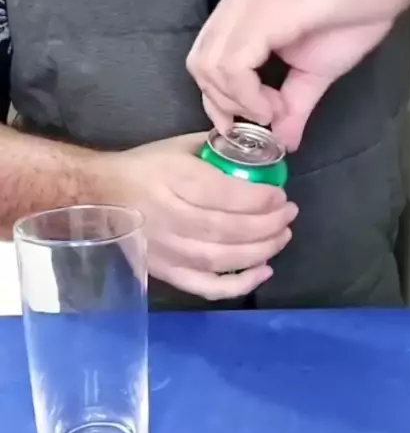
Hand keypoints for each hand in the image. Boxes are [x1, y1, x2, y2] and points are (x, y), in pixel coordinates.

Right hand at [100, 133, 297, 300]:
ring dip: (261, 250)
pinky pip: (206, 286)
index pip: (227, 195)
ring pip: (223, 258)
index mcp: (176, 180)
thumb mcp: (177, 146)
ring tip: (281, 238)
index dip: (260, 199)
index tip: (281, 196)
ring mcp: (168, 250)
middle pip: (230, 229)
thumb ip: (215, 148)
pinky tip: (262, 271)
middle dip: (269, 224)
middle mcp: (172, 217)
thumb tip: (254, 153)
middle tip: (289, 215)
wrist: (99, 196)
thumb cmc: (142, 168)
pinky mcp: (166, 272)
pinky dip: (238, 285)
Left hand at [187, 0, 409, 151]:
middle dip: (224, 104)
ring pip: (210, 66)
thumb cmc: (354, 13)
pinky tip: (275, 104)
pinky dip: (248, 94)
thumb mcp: (315, 74)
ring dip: (239, 102)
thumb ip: (293, 107)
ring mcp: (247, 5)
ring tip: (275, 110)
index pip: (205, 61)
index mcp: (241, 15)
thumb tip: (285, 143)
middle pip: (199, 65)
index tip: (247, 126)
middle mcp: (235, 5)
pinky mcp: (264, 11)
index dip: (218, 101)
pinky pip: (234, 64)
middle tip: (260, 121)